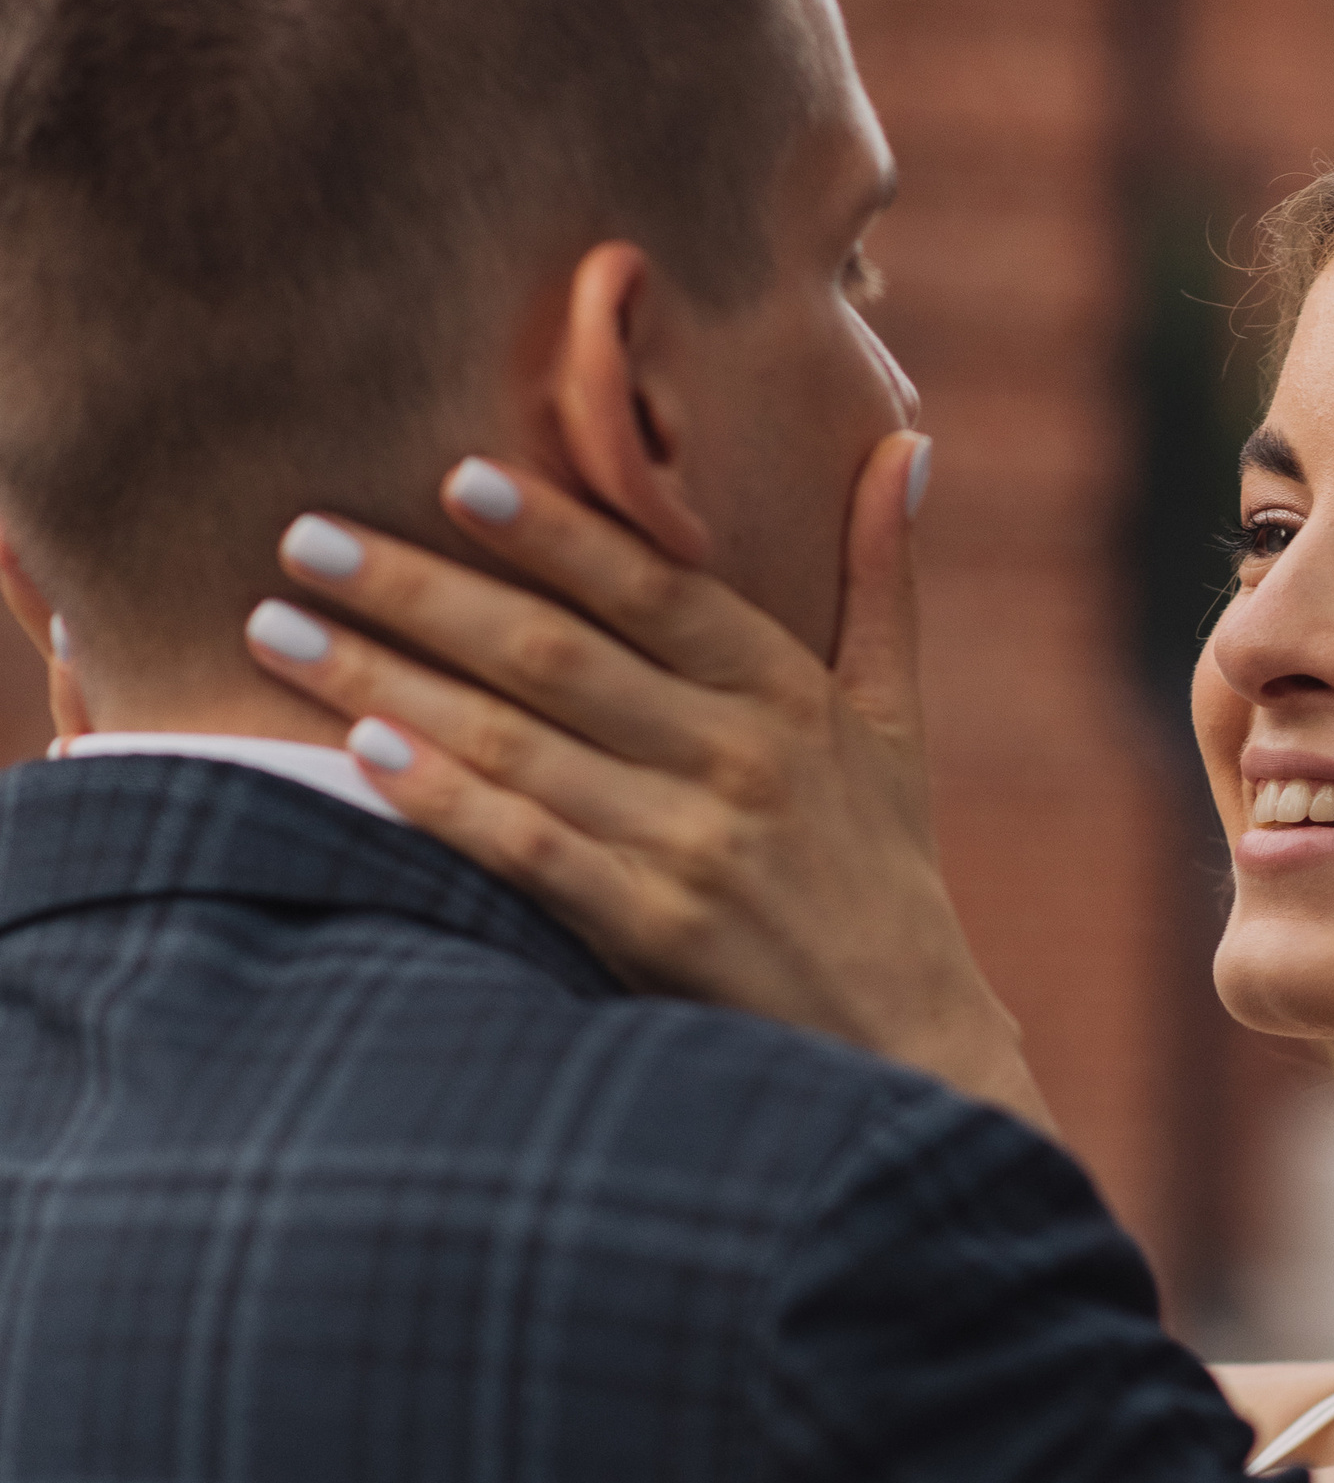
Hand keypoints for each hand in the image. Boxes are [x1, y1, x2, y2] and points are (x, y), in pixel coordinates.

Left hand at [240, 438, 1052, 1133]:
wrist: (904, 1039)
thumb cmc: (880, 868)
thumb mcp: (894, 720)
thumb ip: (881, 579)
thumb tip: (905, 443)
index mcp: (789, 692)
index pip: (653, 588)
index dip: (554, 531)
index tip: (455, 477)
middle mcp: (743, 756)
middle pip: (555, 653)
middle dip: (418, 590)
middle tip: (304, 537)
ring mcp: (696, 844)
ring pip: (517, 740)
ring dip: (387, 680)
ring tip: (280, 631)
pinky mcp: (655, 929)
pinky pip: (526, 846)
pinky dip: (445, 798)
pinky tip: (363, 753)